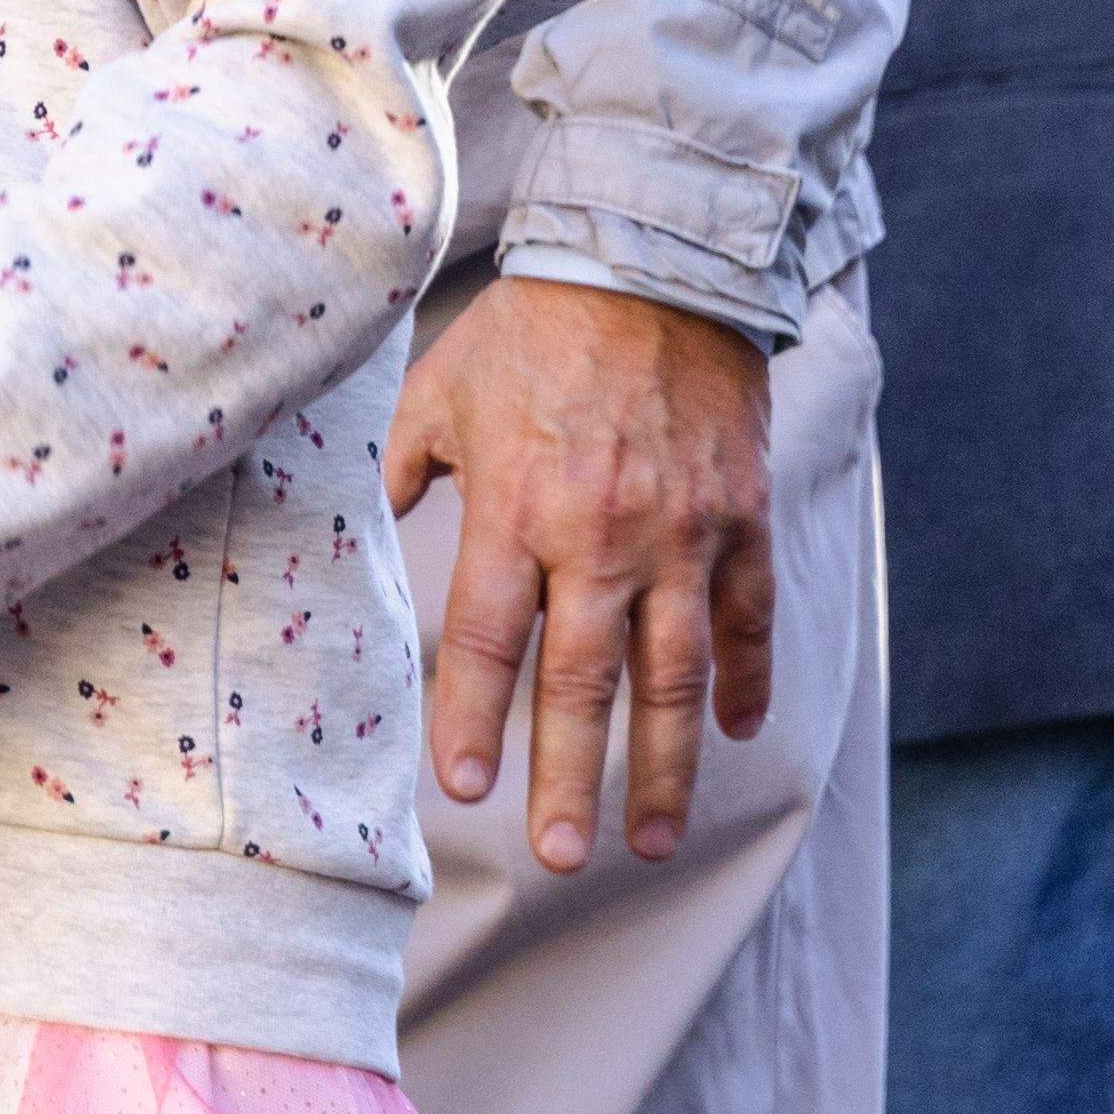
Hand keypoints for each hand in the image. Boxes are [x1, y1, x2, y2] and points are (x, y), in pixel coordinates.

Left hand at [385, 278, 775, 876]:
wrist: (654, 259)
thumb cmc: (534, 330)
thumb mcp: (441, 389)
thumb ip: (403, 469)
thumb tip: (364, 525)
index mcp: (519, 504)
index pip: (489, 635)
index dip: (474, 717)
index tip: (464, 789)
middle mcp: (603, 532)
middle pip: (585, 679)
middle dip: (572, 776)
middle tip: (564, 854)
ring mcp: (684, 531)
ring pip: (677, 674)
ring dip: (665, 765)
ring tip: (650, 838)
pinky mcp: (741, 515)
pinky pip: (749, 617)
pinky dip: (747, 680)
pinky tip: (736, 735)